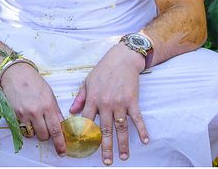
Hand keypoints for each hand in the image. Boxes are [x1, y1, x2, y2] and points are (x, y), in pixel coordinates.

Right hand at [0, 62, 68, 155]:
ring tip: (33, 120)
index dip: (60, 143)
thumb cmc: (34, 82)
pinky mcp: (13, 114)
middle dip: (46, 136)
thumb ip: (55, 110)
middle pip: (44, 135)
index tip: (62, 151)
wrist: (15, 73)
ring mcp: (23, 114)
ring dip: (35, 131)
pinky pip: (21, 128)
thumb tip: (61, 124)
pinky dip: (24, 127)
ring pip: (32, 134)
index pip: (56, 130)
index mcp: (48, 106)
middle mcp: (36, 111)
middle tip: (45, 127)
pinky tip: (25, 117)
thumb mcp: (49, 94)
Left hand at [69, 44, 149, 164]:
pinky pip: (137, 119)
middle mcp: (105, 104)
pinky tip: (145, 141)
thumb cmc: (103, 71)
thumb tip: (72, 111)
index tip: (83, 147)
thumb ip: (80, 98)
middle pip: (104, 129)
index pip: (86, 120)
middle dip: (104, 147)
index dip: (84, 134)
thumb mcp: (87, 82)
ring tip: (123, 157)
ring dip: (123, 143)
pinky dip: (141, 130)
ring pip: (121, 128)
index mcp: (92, 99)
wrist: (122, 60)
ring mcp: (119, 103)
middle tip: (106, 161)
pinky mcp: (132, 101)